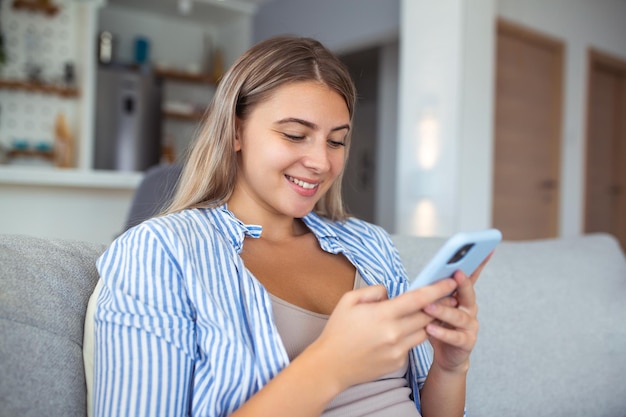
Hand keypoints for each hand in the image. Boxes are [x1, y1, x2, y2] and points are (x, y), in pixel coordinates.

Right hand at [306, 278, 457, 389]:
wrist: (330, 365)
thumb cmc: (338, 331)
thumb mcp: (349, 300)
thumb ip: (374, 291)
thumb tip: (390, 294)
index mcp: (382, 315)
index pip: (418, 299)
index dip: (438, 289)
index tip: (450, 281)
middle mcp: (394, 333)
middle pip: (427, 315)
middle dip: (440, 305)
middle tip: (448, 295)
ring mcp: (398, 350)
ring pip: (423, 331)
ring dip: (426, 321)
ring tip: (424, 313)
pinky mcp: (398, 363)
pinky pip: (412, 346)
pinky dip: (410, 337)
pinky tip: (399, 333)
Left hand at [422, 253, 491, 373]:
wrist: (447, 355)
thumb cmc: (439, 325)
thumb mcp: (436, 306)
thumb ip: (435, 292)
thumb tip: (426, 276)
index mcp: (464, 296)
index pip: (473, 276)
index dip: (480, 263)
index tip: (485, 249)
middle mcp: (470, 309)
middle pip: (468, 293)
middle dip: (463, 282)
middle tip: (455, 273)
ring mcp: (470, 326)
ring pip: (458, 316)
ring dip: (442, 310)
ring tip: (427, 306)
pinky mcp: (466, 342)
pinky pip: (454, 336)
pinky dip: (441, 331)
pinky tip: (429, 328)